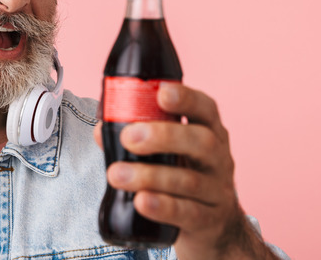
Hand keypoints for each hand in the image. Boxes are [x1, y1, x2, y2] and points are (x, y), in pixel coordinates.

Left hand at [94, 82, 276, 259]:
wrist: (213, 227)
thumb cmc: (182, 177)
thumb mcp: (167, 154)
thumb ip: (135, 139)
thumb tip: (101, 130)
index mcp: (209, 133)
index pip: (206, 109)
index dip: (187, 98)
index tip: (162, 93)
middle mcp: (219, 159)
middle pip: (202, 142)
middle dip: (164, 136)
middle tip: (128, 137)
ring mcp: (218, 191)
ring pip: (189, 180)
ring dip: (150, 176)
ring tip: (116, 174)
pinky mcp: (210, 221)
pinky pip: (189, 213)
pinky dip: (164, 207)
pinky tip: (141, 202)